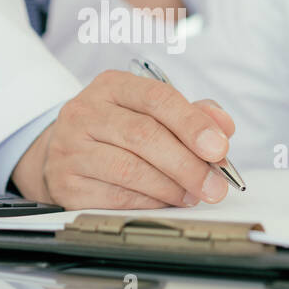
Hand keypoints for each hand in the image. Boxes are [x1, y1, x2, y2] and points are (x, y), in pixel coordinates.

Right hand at [10, 70, 235, 208]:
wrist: (65, 152)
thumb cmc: (116, 130)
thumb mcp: (150, 111)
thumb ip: (191, 114)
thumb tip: (224, 127)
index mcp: (111, 86)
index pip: (156, 98)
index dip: (192, 123)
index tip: (219, 147)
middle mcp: (86, 112)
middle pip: (143, 135)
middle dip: (187, 164)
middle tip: (214, 184)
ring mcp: (71, 148)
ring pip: (130, 169)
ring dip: (171, 187)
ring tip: (193, 195)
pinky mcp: (67, 184)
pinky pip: (116, 197)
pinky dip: (149, 202)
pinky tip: (166, 202)